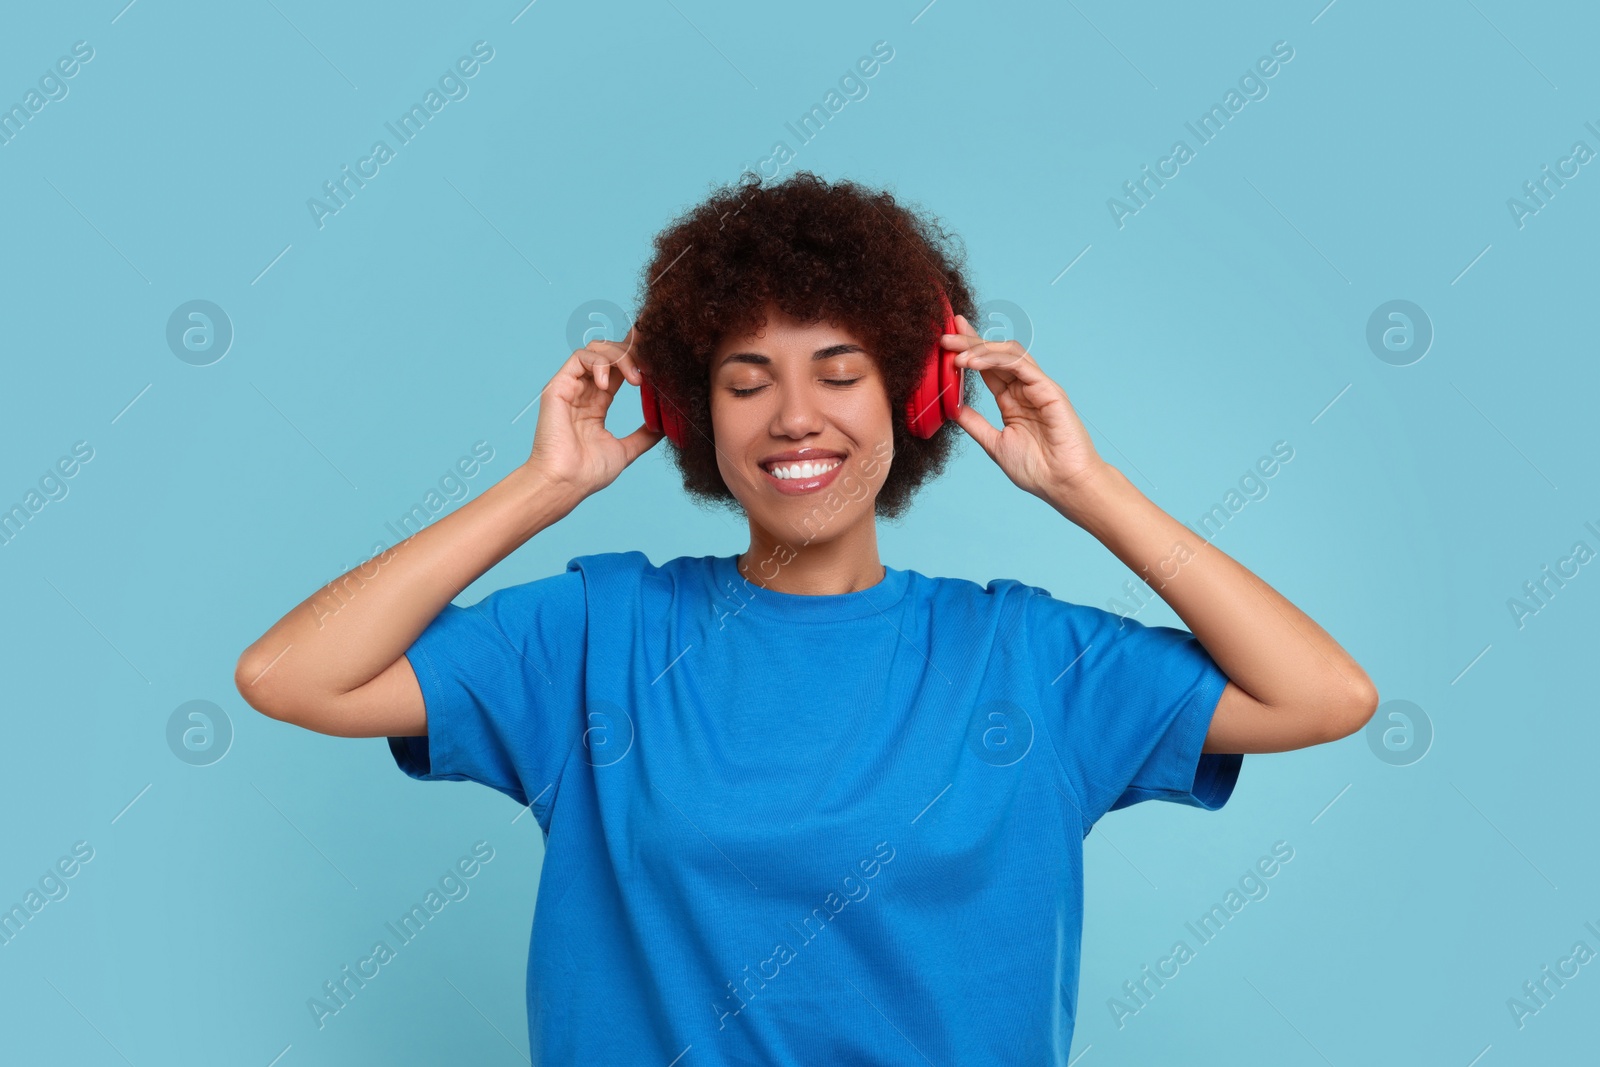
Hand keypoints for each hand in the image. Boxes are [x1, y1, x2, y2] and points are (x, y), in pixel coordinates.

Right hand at [525, 328, 662, 497]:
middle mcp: (583, 392)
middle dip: (633, 352)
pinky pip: (579, 358)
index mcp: (596, 404)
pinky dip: (599, 363)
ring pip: (596, 350)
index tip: (658, 361)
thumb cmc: (588, 473)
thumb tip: (665, 427)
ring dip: (620, 357)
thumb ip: (644, 436)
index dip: (637, 359)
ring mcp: (570, 388)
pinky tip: (607, 384)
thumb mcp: (625, 451)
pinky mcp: (558, 386)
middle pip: (609, 354)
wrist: (566, 482)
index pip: (618, 370)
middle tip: (652, 366)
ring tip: (635, 379)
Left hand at [945, 314, 1106, 502]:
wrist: (1063, 484)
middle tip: (945, 335)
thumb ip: (975, 423)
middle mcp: (1024, 389)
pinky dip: (995, 359)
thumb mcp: (994, 443)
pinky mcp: (1048, 389)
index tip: (946, 342)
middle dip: (969, 342)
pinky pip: (1020, 365)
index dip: (968, 351)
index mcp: (1012, 401)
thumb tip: (952, 407)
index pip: (987, 367)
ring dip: (979, 348)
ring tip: (955, 352)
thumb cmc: (1036, 470)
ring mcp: (1037, 387)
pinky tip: (972, 362)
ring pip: (1008, 353)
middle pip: (995, 355)